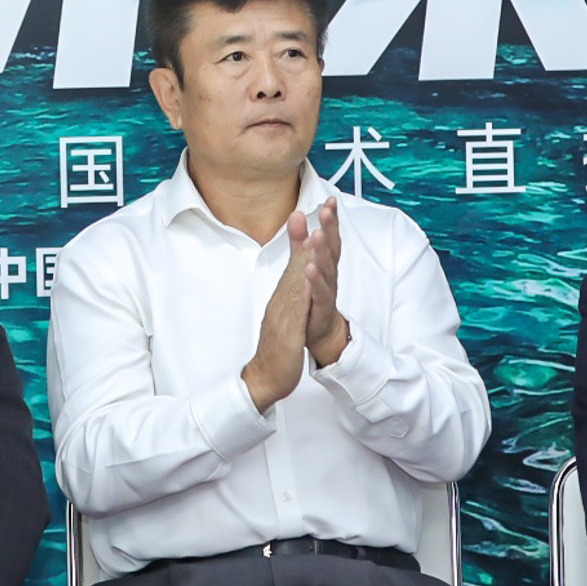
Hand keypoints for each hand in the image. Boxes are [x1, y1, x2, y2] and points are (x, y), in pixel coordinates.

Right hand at [241, 226, 312, 411]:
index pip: (298, 260)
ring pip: (297, 281)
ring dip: (307, 256)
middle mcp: (283, 299)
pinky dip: (305, 290)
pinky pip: (298, 308)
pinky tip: (311, 276)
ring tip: (317, 233)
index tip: (318, 209)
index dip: (309, 234)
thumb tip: (299, 271)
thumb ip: (292, 291)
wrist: (265, 377)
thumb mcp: (287, 313)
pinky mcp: (288, 331)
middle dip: (311, 234)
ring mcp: (284, 314)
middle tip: (321, 207)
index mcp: (285, 294)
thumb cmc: (279, 346)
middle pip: (298, 262)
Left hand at [298, 199, 349, 367]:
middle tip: (328, 210)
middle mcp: (329, 274)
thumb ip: (300, 240)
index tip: (331, 200)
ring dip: (323, 251)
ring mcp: (327, 290)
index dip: (331, 219)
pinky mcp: (321, 308)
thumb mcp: (305, 263)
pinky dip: (316, 281)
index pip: (330, 237)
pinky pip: (320, 293)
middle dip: (330, 229)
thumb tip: (297, 213)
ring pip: (327, 269)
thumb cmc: (313, 295)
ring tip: (319, 234)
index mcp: (325, 263)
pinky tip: (310, 268)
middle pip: (332, 249)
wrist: (319, 331)